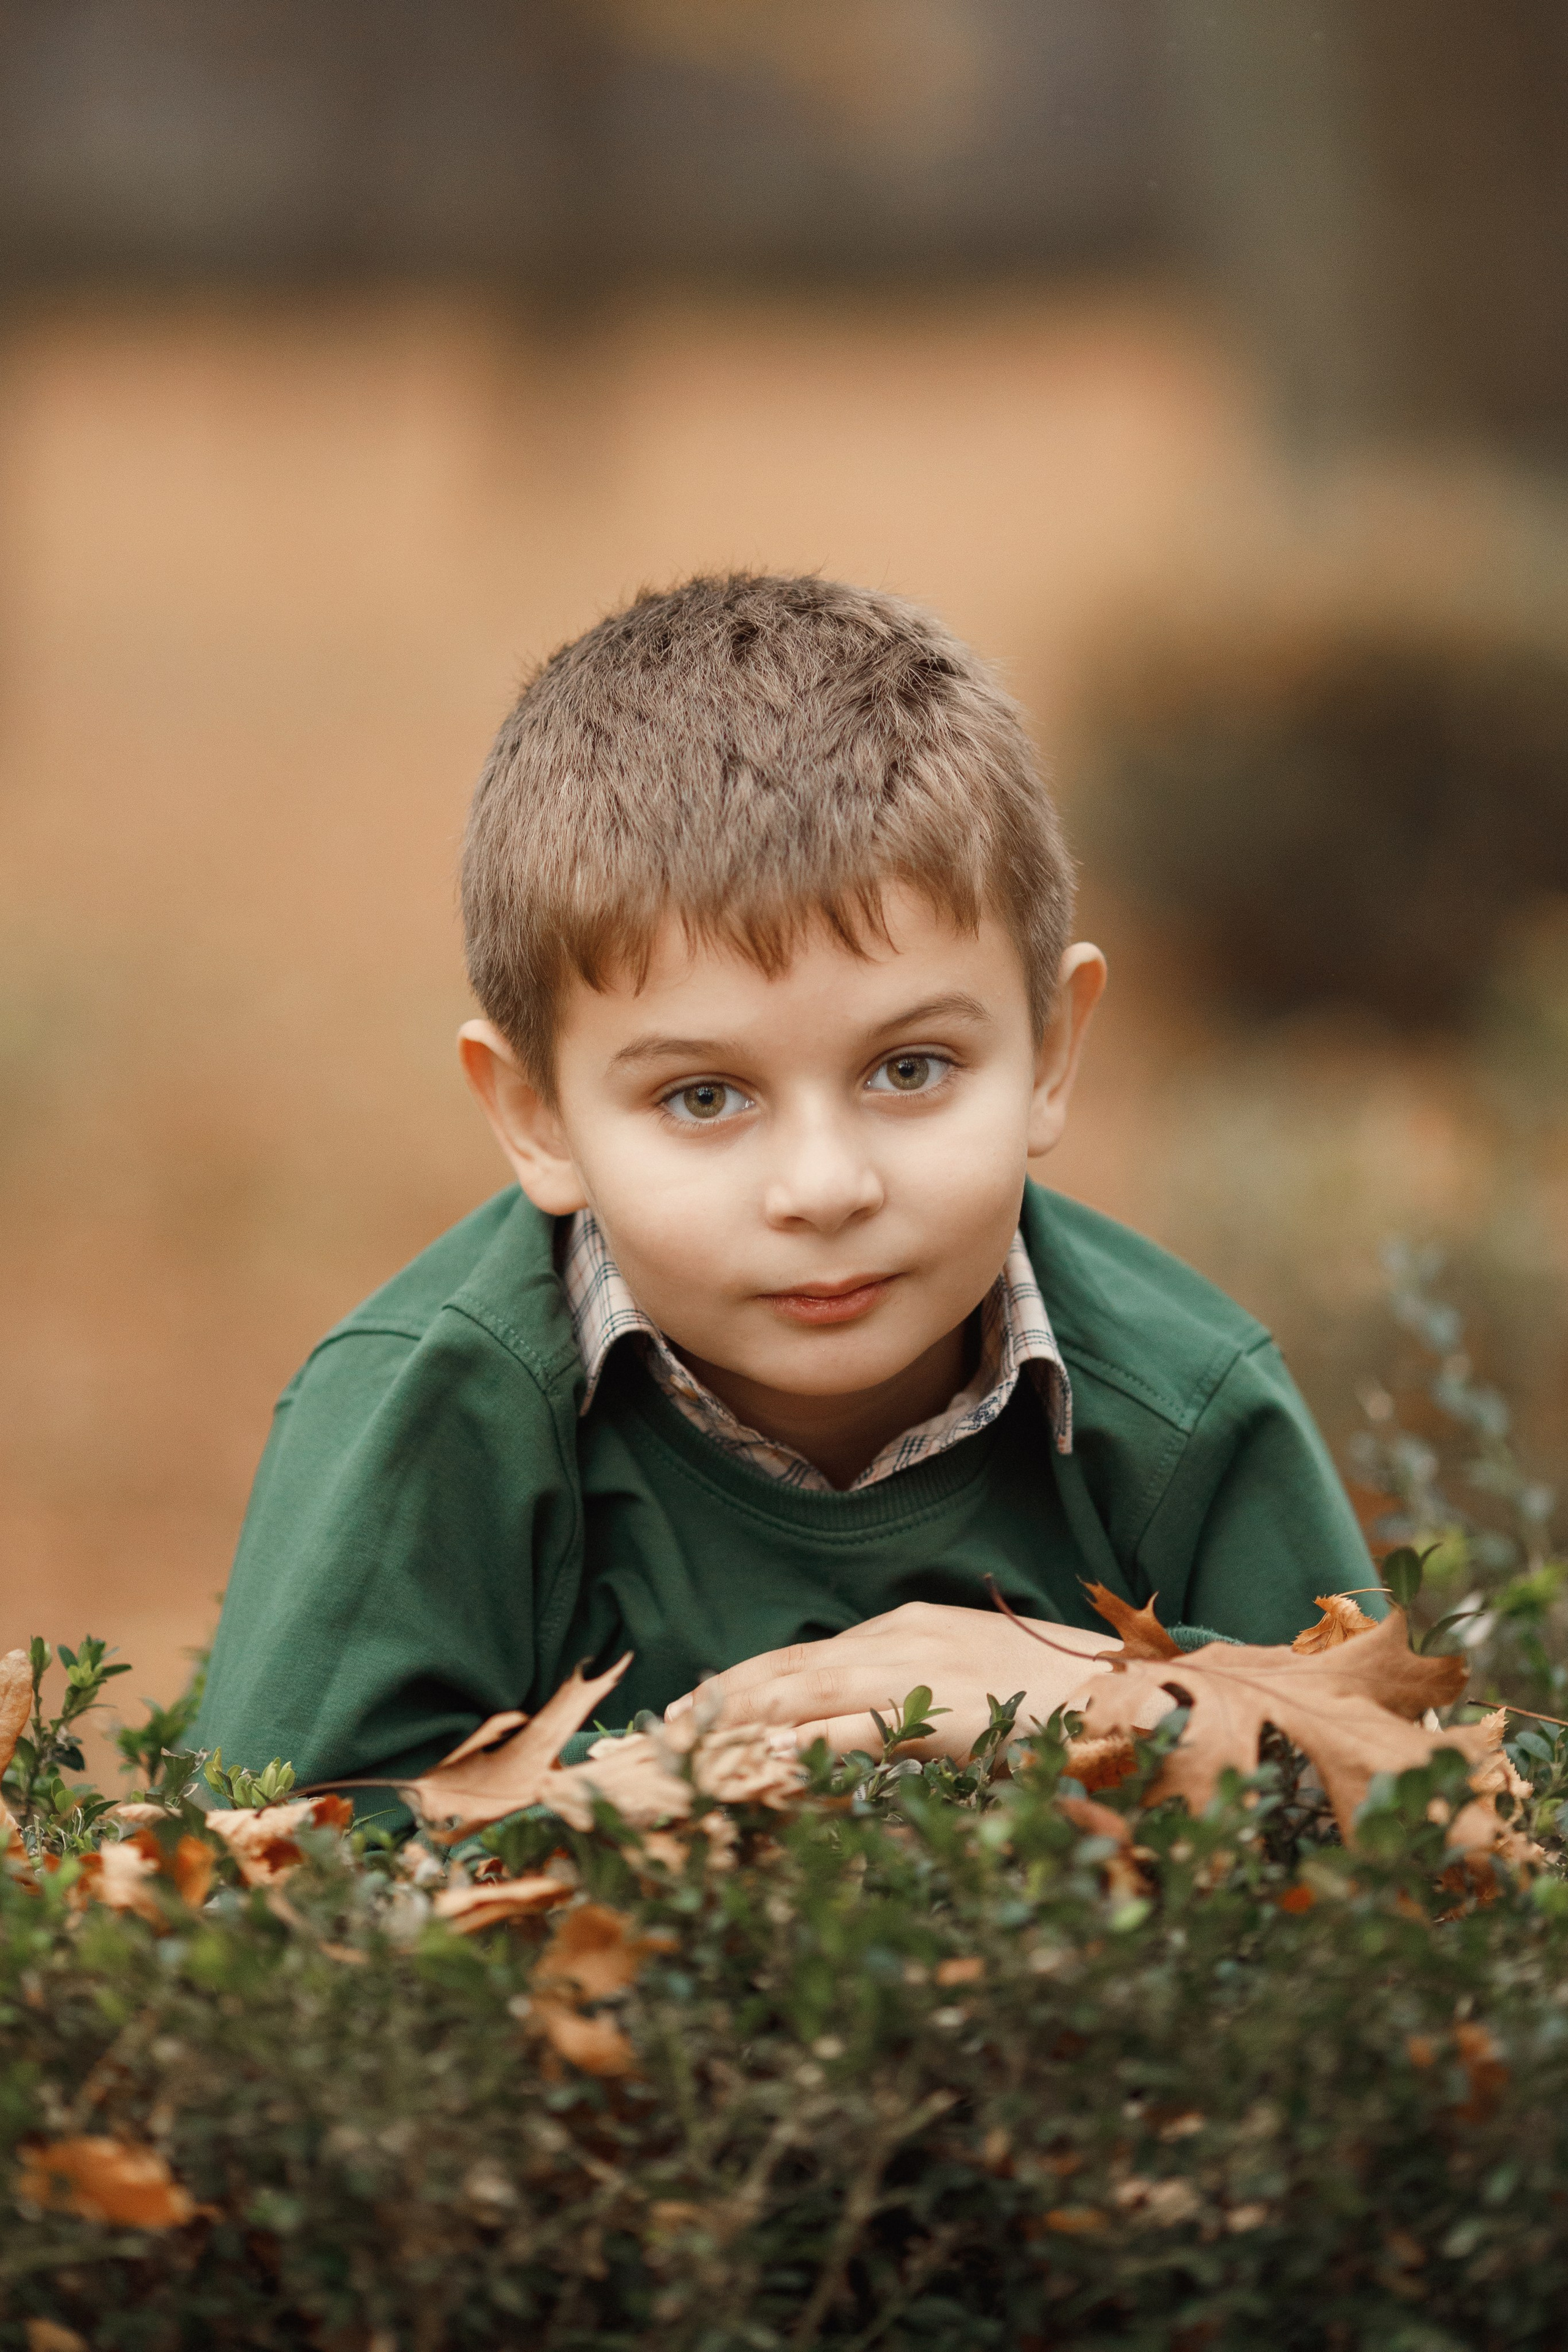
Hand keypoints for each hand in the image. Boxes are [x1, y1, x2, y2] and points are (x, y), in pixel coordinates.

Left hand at [664, 1600, 1119, 1759]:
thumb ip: (911, 1712)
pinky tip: (755, 1770)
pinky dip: (795, 1750)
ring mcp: (915, 1669)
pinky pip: (845, 1732)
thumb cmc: (1059, 1707)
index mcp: (908, 1631)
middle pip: (782, 1668)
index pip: (803, 1658)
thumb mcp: (971, 1693)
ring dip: (734, 1722)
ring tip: (682, 1748)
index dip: (741, 1684)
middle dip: (717, 1699)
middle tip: (659, 1733)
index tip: (692, 1709)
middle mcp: (900, 1639)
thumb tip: (852, 1746)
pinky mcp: (932, 1708)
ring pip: (797, 1693)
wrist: (1131, 1696)